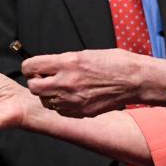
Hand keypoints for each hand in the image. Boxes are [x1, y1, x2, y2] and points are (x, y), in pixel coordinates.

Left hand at [21, 49, 165, 117]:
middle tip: (44, 78)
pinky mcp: (81, 111)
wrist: (135, 80)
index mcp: (68, 62)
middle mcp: (67, 82)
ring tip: (60, 87)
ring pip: (46, 101)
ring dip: (48, 95)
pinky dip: (61, 105)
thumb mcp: (86, 53)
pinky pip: (60, 110)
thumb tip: (50, 65)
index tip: (34, 67)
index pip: (31, 66)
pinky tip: (71, 96)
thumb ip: (65, 61)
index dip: (30, 66)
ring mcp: (74, 99)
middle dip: (36, 82)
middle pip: (33, 87)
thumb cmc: (116, 62)